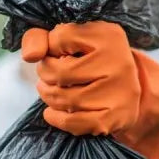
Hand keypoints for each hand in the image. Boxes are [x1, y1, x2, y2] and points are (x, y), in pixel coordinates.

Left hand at [22, 21, 158, 158]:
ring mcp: (118, 92)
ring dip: (49, 96)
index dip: (49, 48)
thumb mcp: (72, 39)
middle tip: (48, 76)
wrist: (128, 91)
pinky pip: (73, 122)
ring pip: (64, 98)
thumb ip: (41, 37)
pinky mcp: (113, 117)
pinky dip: (56, 118)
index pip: (59, 38)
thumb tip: (30, 55)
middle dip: (45, 74)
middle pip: (59, 72)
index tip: (57, 53)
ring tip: (50, 91)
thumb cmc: (93, 61)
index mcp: (108, 36)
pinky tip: (52, 112)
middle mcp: (118, 62)